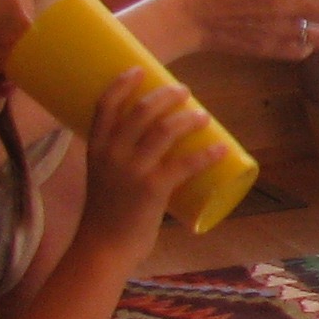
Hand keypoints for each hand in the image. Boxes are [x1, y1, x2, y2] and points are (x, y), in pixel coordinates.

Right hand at [76, 72, 215, 260]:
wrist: (103, 247)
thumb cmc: (107, 211)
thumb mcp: (104, 175)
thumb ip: (121, 156)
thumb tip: (156, 140)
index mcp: (96, 148)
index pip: (105, 105)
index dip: (122, 84)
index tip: (139, 70)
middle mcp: (112, 154)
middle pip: (141, 111)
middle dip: (165, 95)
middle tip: (184, 90)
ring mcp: (132, 171)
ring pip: (165, 131)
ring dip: (188, 118)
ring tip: (203, 114)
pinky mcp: (153, 189)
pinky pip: (186, 164)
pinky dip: (207, 154)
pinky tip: (222, 147)